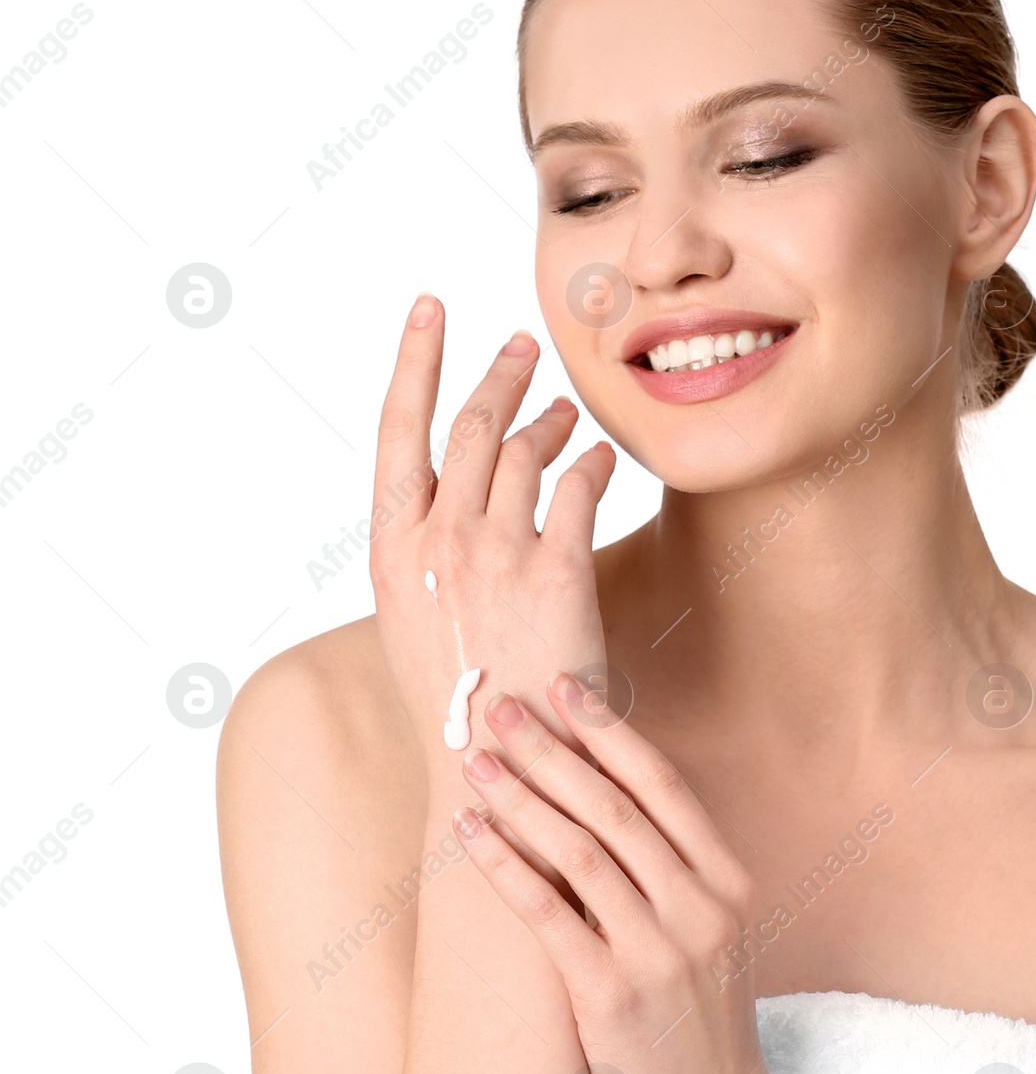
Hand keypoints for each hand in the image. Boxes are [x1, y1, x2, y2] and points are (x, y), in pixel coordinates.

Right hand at [368, 294, 617, 789]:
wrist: (499, 767)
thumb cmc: (462, 698)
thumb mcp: (415, 619)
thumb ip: (428, 549)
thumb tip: (460, 487)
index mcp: (393, 550)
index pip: (397, 430)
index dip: (414, 360)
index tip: (429, 306)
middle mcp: (439, 540)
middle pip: (473, 428)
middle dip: (499, 375)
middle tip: (523, 346)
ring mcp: (496, 553)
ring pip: (528, 451)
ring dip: (550, 419)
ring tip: (565, 409)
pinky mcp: (558, 571)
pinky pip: (580, 487)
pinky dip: (594, 464)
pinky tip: (604, 459)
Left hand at [451, 675, 777, 1073]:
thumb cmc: (706, 1028)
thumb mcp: (717, 938)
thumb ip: (679, 875)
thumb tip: (613, 804)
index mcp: (729, 884)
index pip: (664, 786)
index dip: (611, 732)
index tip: (567, 687)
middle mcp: (700, 908)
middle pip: (614, 806)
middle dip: (552, 748)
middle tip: (502, 706)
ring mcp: (659, 953)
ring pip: (579, 850)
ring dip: (520, 795)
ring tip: (477, 760)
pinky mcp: (612, 998)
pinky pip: (548, 915)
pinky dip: (505, 865)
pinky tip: (471, 833)